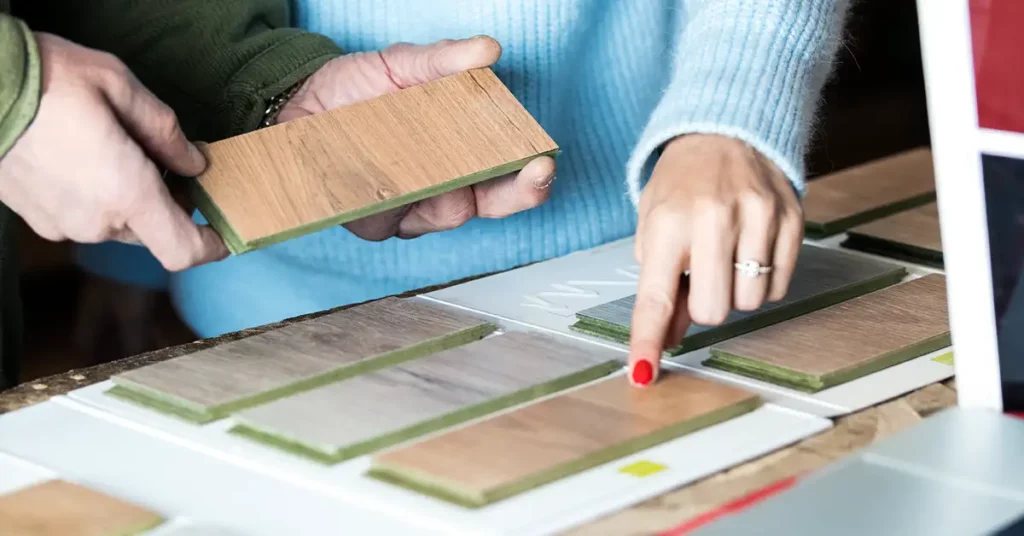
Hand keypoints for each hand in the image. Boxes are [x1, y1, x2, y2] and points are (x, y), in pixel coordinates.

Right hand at [0, 33, 226, 270]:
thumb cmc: (48, 79)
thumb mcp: (121, 88)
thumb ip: (166, 133)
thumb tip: (194, 162)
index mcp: (127, 196)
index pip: (183, 249)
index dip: (211, 247)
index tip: (224, 234)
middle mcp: (96, 222)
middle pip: (152, 230)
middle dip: (166, 203)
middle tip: (161, 158)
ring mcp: (62, 224)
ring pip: (117, 222)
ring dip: (128, 196)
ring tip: (114, 147)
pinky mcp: (36, 218)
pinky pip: (83, 215)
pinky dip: (96, 195)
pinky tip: (84, 155)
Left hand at [276, 36, 555, 240]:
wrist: (296, 105)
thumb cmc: (357, 88)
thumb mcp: (400, 64)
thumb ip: (442, 60)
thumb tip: (487, 49)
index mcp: (461, 156)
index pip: (508, 176)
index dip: (531, 177)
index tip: (543, 161)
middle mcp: (442, 189)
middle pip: (488, 205)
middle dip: (513, 192)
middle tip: (532, 173)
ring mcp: (409, 210)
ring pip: (446, 212)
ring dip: (450, 186)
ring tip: (436, 155)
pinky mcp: (372, 223)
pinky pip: (392, 219)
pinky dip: (393, 197)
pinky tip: (388, 177)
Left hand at [628, 134, 802, 385]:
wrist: (726, 129)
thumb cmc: (681, 184)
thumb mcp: (654, 225)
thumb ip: (659, 284)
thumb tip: (667, 339)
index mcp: (667, 222)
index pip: (655, 297)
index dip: (648, 340)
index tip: (642, 374)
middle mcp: (713, 218)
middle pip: (712, 310)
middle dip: (704, 305)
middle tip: (700, 276)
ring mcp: (758, 217)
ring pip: (750, 302)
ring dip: (736, 291)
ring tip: (726, 255)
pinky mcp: (792, 218)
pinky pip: (780, 285)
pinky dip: (763, 279)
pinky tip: (750, 248)